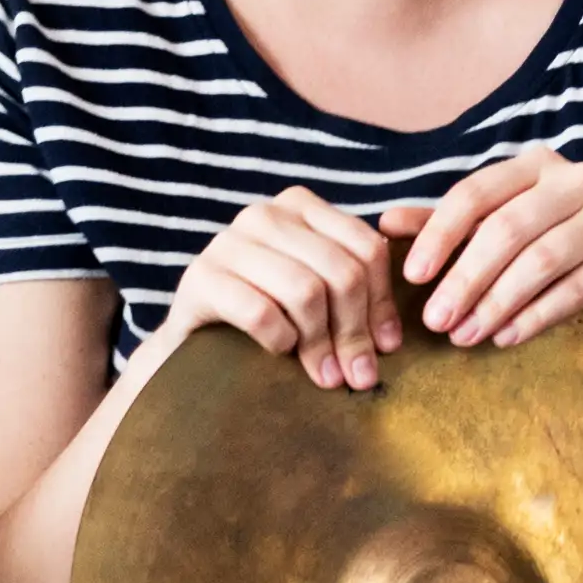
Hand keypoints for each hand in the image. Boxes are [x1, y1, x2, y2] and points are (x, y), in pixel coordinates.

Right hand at [166, 185, 416, 389]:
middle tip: (359, 375)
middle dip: (355, 331)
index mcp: (299, 207)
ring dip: (321, 343)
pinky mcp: (199, 278)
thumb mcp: (315, 297)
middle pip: (340, 272)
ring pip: (305, 291)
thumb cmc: (264, 320)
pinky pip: (260, 312)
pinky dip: (278, 340)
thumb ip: (352, 296)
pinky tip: (278, 352)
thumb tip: (390, 341)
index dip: (383, 303)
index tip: (387, 346)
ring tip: (324, 375)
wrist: (192, 343)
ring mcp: (227, 243)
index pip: (365, 248)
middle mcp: (263, 214)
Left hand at [388, 149, 582, 349]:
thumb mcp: (507, 230)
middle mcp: (575, 178)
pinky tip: (507, 336)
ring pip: (539, 259)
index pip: (474, 193)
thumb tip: (385, 223)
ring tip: (465, 336)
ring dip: (496, 302)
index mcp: (535, 165)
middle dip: (464, 278)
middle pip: (505, 228)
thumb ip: (450, 225)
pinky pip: (576, 287)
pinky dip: (536, 315)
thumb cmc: (566, 247)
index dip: (439, 233)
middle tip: (435, 321)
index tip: (412, 276)